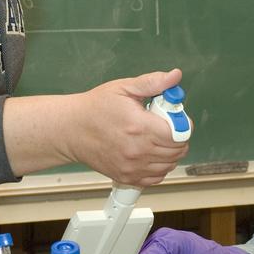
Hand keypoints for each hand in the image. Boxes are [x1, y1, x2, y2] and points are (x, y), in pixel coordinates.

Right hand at [66, 69, 189, 186]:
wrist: (71, 129)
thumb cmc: (95, 108)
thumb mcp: (124, 88)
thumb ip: (152, 82)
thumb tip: (175, 76)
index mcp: (140, 126)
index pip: (180, 133)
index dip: (182, 123)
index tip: (174, 117)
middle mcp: (137, 150)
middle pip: (178, 150)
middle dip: (177, 136)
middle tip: (162, 124)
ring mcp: (132, 167)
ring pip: (170, 164)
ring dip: (169, 151)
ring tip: (154, 137)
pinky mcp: (127, 177)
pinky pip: (157, 177)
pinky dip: (159, 166)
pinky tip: (149, 152)